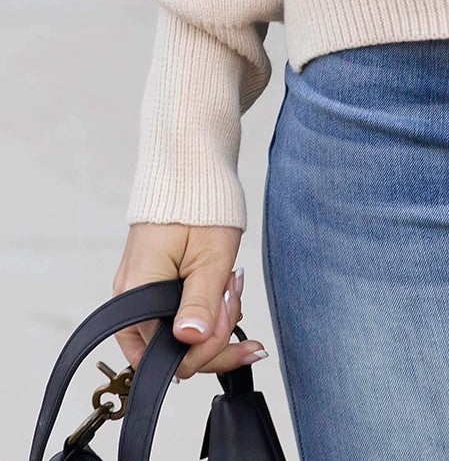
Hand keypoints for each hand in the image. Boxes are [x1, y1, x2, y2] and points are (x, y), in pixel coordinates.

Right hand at [113, 223, 267, 379]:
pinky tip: (225, 294)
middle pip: (172, 352)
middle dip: (214, 335)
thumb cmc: (198, 208)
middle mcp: (131, 303)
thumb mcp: (210, 258)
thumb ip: (199, 303)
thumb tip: (191, 340)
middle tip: (234, 299)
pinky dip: (205, 313)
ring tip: (232, 288)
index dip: (204, 348)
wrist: (190, 174)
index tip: (230, 321)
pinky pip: (178, 317)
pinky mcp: (154, 289)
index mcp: (137, 298)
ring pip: (179, 337)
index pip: (166, 357)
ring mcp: (141, 297)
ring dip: (214, 322)